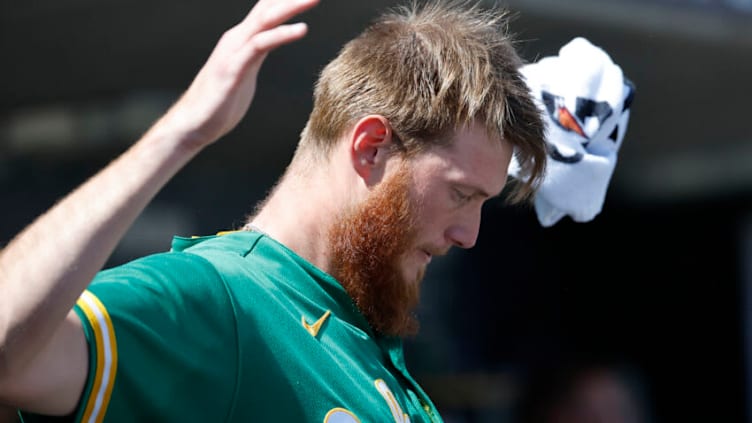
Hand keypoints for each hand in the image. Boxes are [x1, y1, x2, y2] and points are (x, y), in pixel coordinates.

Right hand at [163, 0, 318, 146]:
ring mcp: (233, 52)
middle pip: (268, 7)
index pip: (266, 9)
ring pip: (265, 20)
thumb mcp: (244, 71)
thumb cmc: (218, 102)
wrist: (191, 124)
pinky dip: (281, 34)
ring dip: (291, 6)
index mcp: (241, 39)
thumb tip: (268, 47)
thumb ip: (255, 55)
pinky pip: (260, 45)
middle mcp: (237, 39)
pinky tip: (301, 29)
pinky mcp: (233, 69)